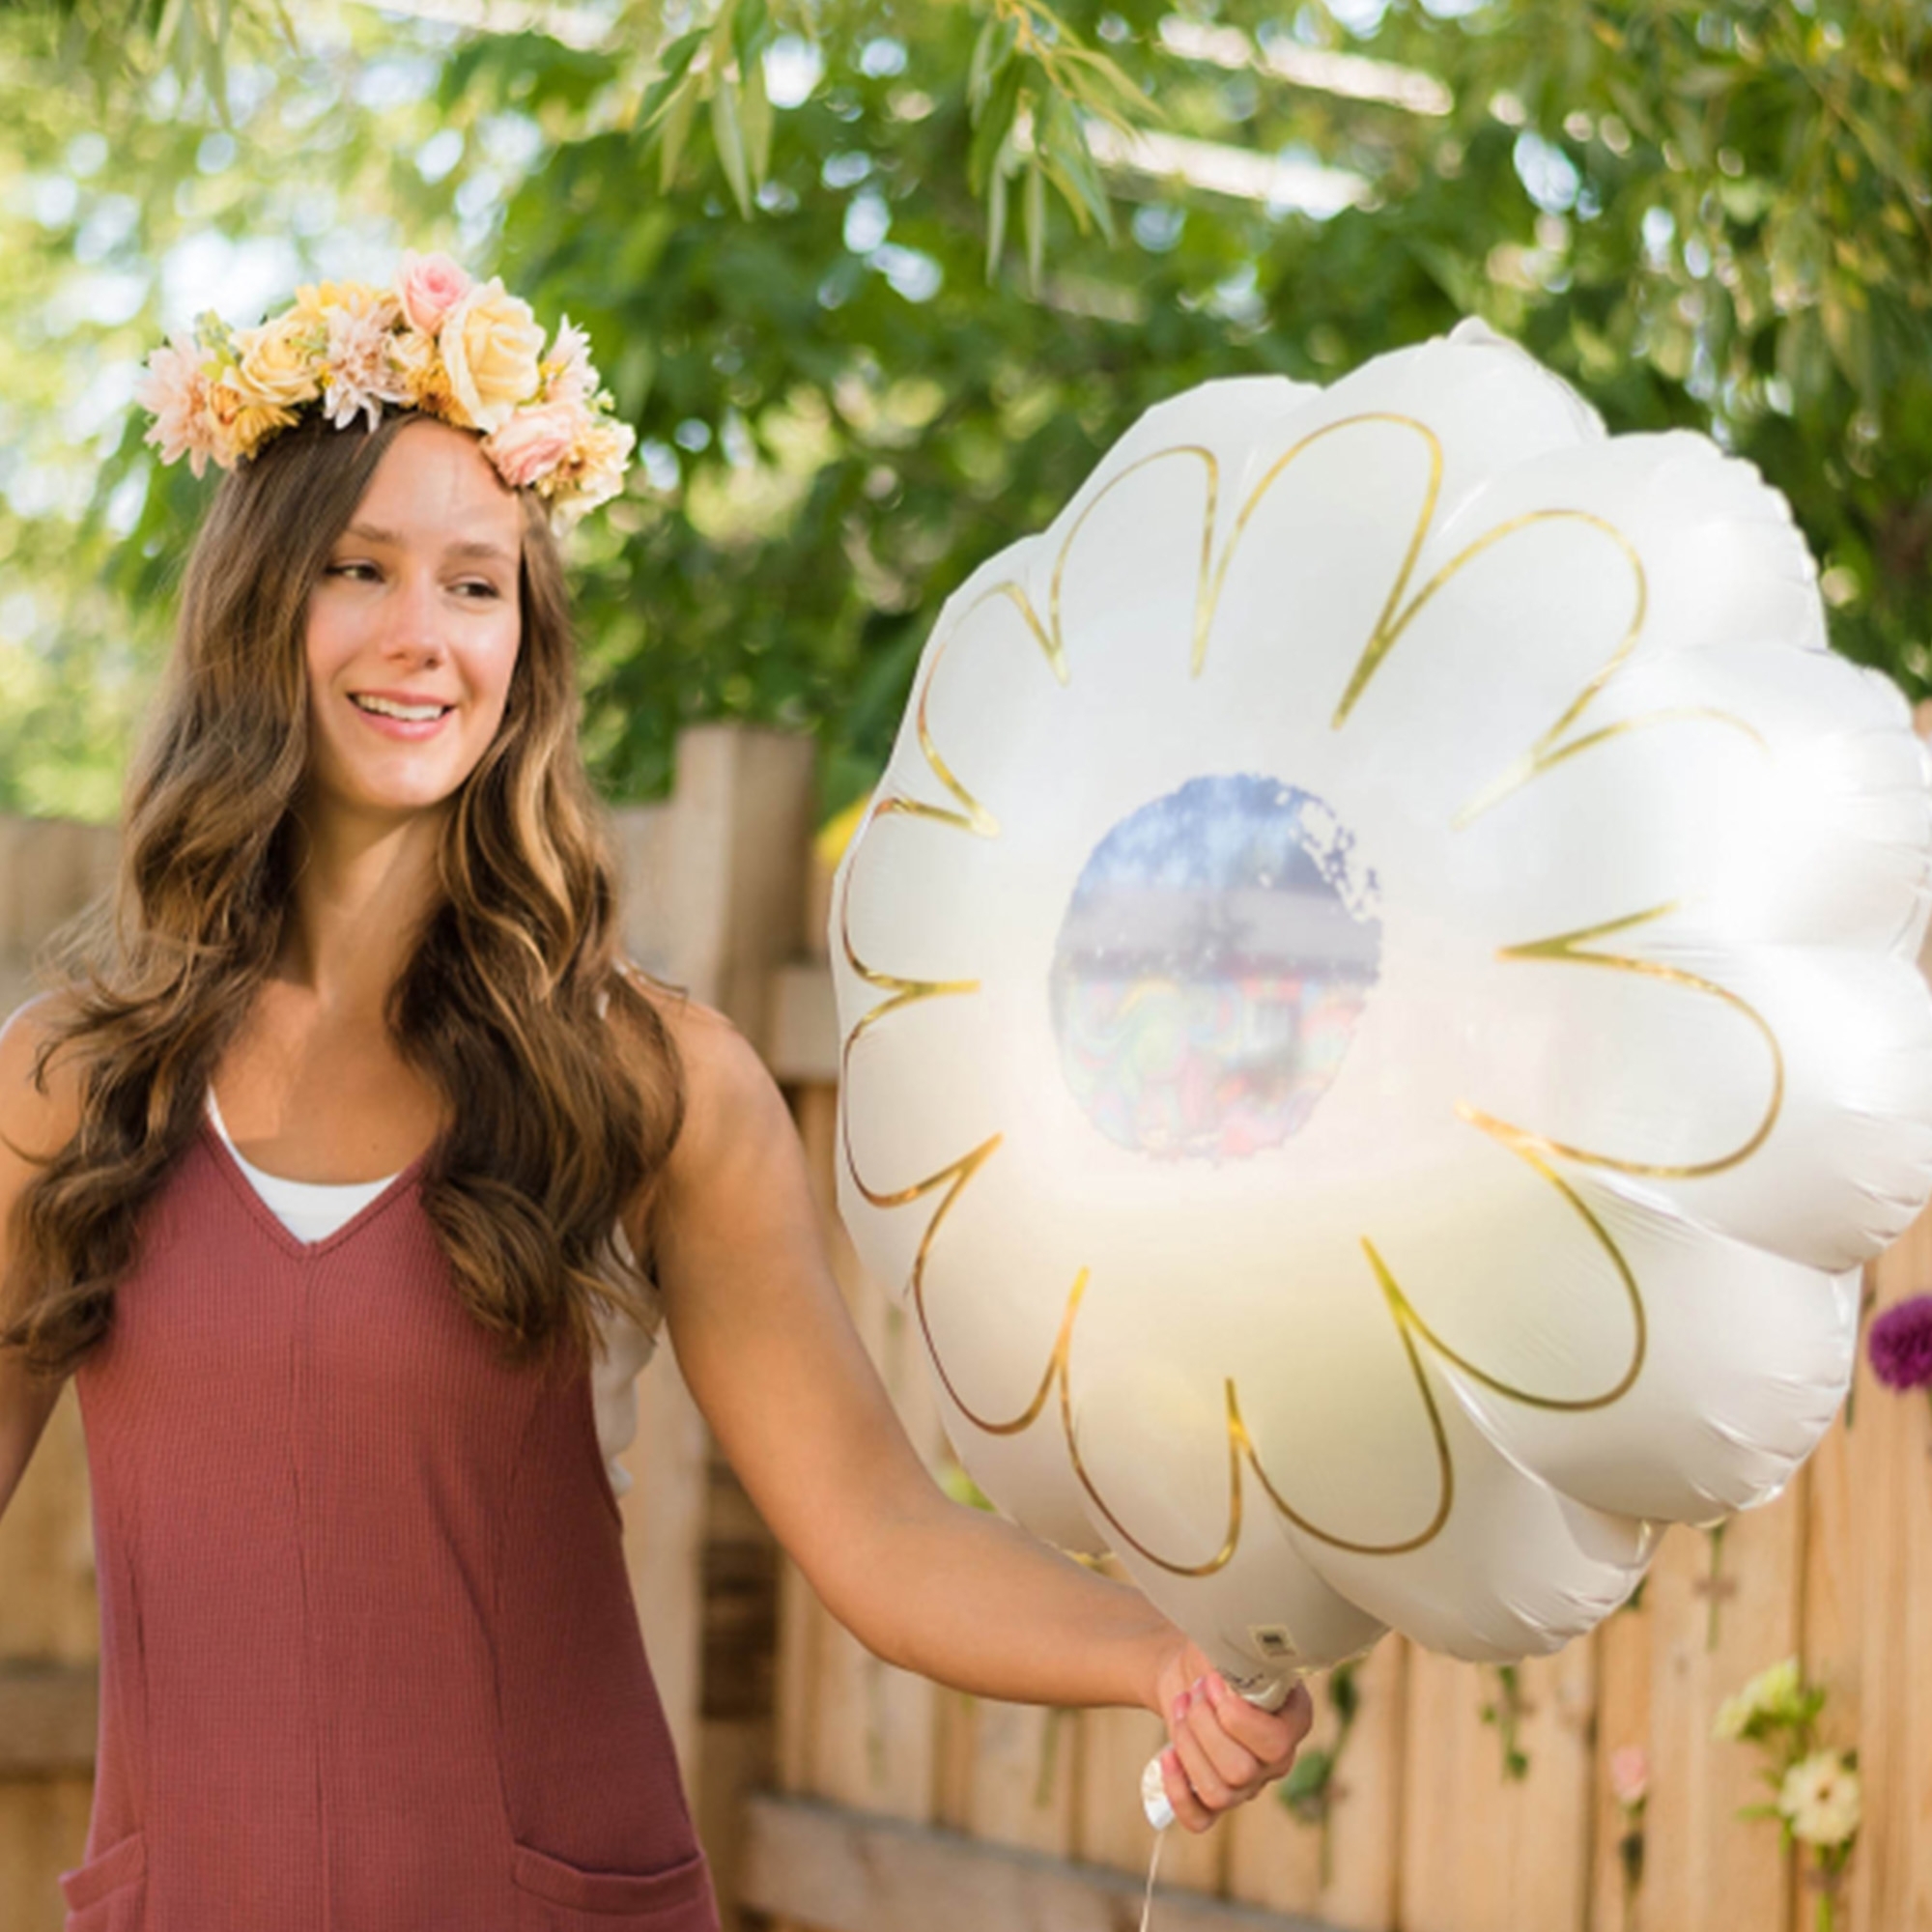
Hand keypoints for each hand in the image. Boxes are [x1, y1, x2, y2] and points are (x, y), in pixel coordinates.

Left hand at [1150, 1639, 1314, 1832]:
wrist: (1190, 1674)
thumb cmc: (1215, 1659)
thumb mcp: (1228, 1647)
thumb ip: (1236, 1658)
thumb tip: (1226, 1671)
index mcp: (1293, 1721)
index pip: (1276, 1742)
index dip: (1236, 1717)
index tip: (1212, 1683)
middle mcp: (1276, 1761)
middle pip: (1241, 1770)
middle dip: (1205, 1727)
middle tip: (1193, 1694)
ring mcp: (1247, 1786)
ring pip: (1219, 1793)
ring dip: (1188, 1747)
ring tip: (1180, 1709)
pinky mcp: (1214, 1799)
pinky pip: (1199, 1819)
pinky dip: (1177, 1791)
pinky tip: (1166, 1755)